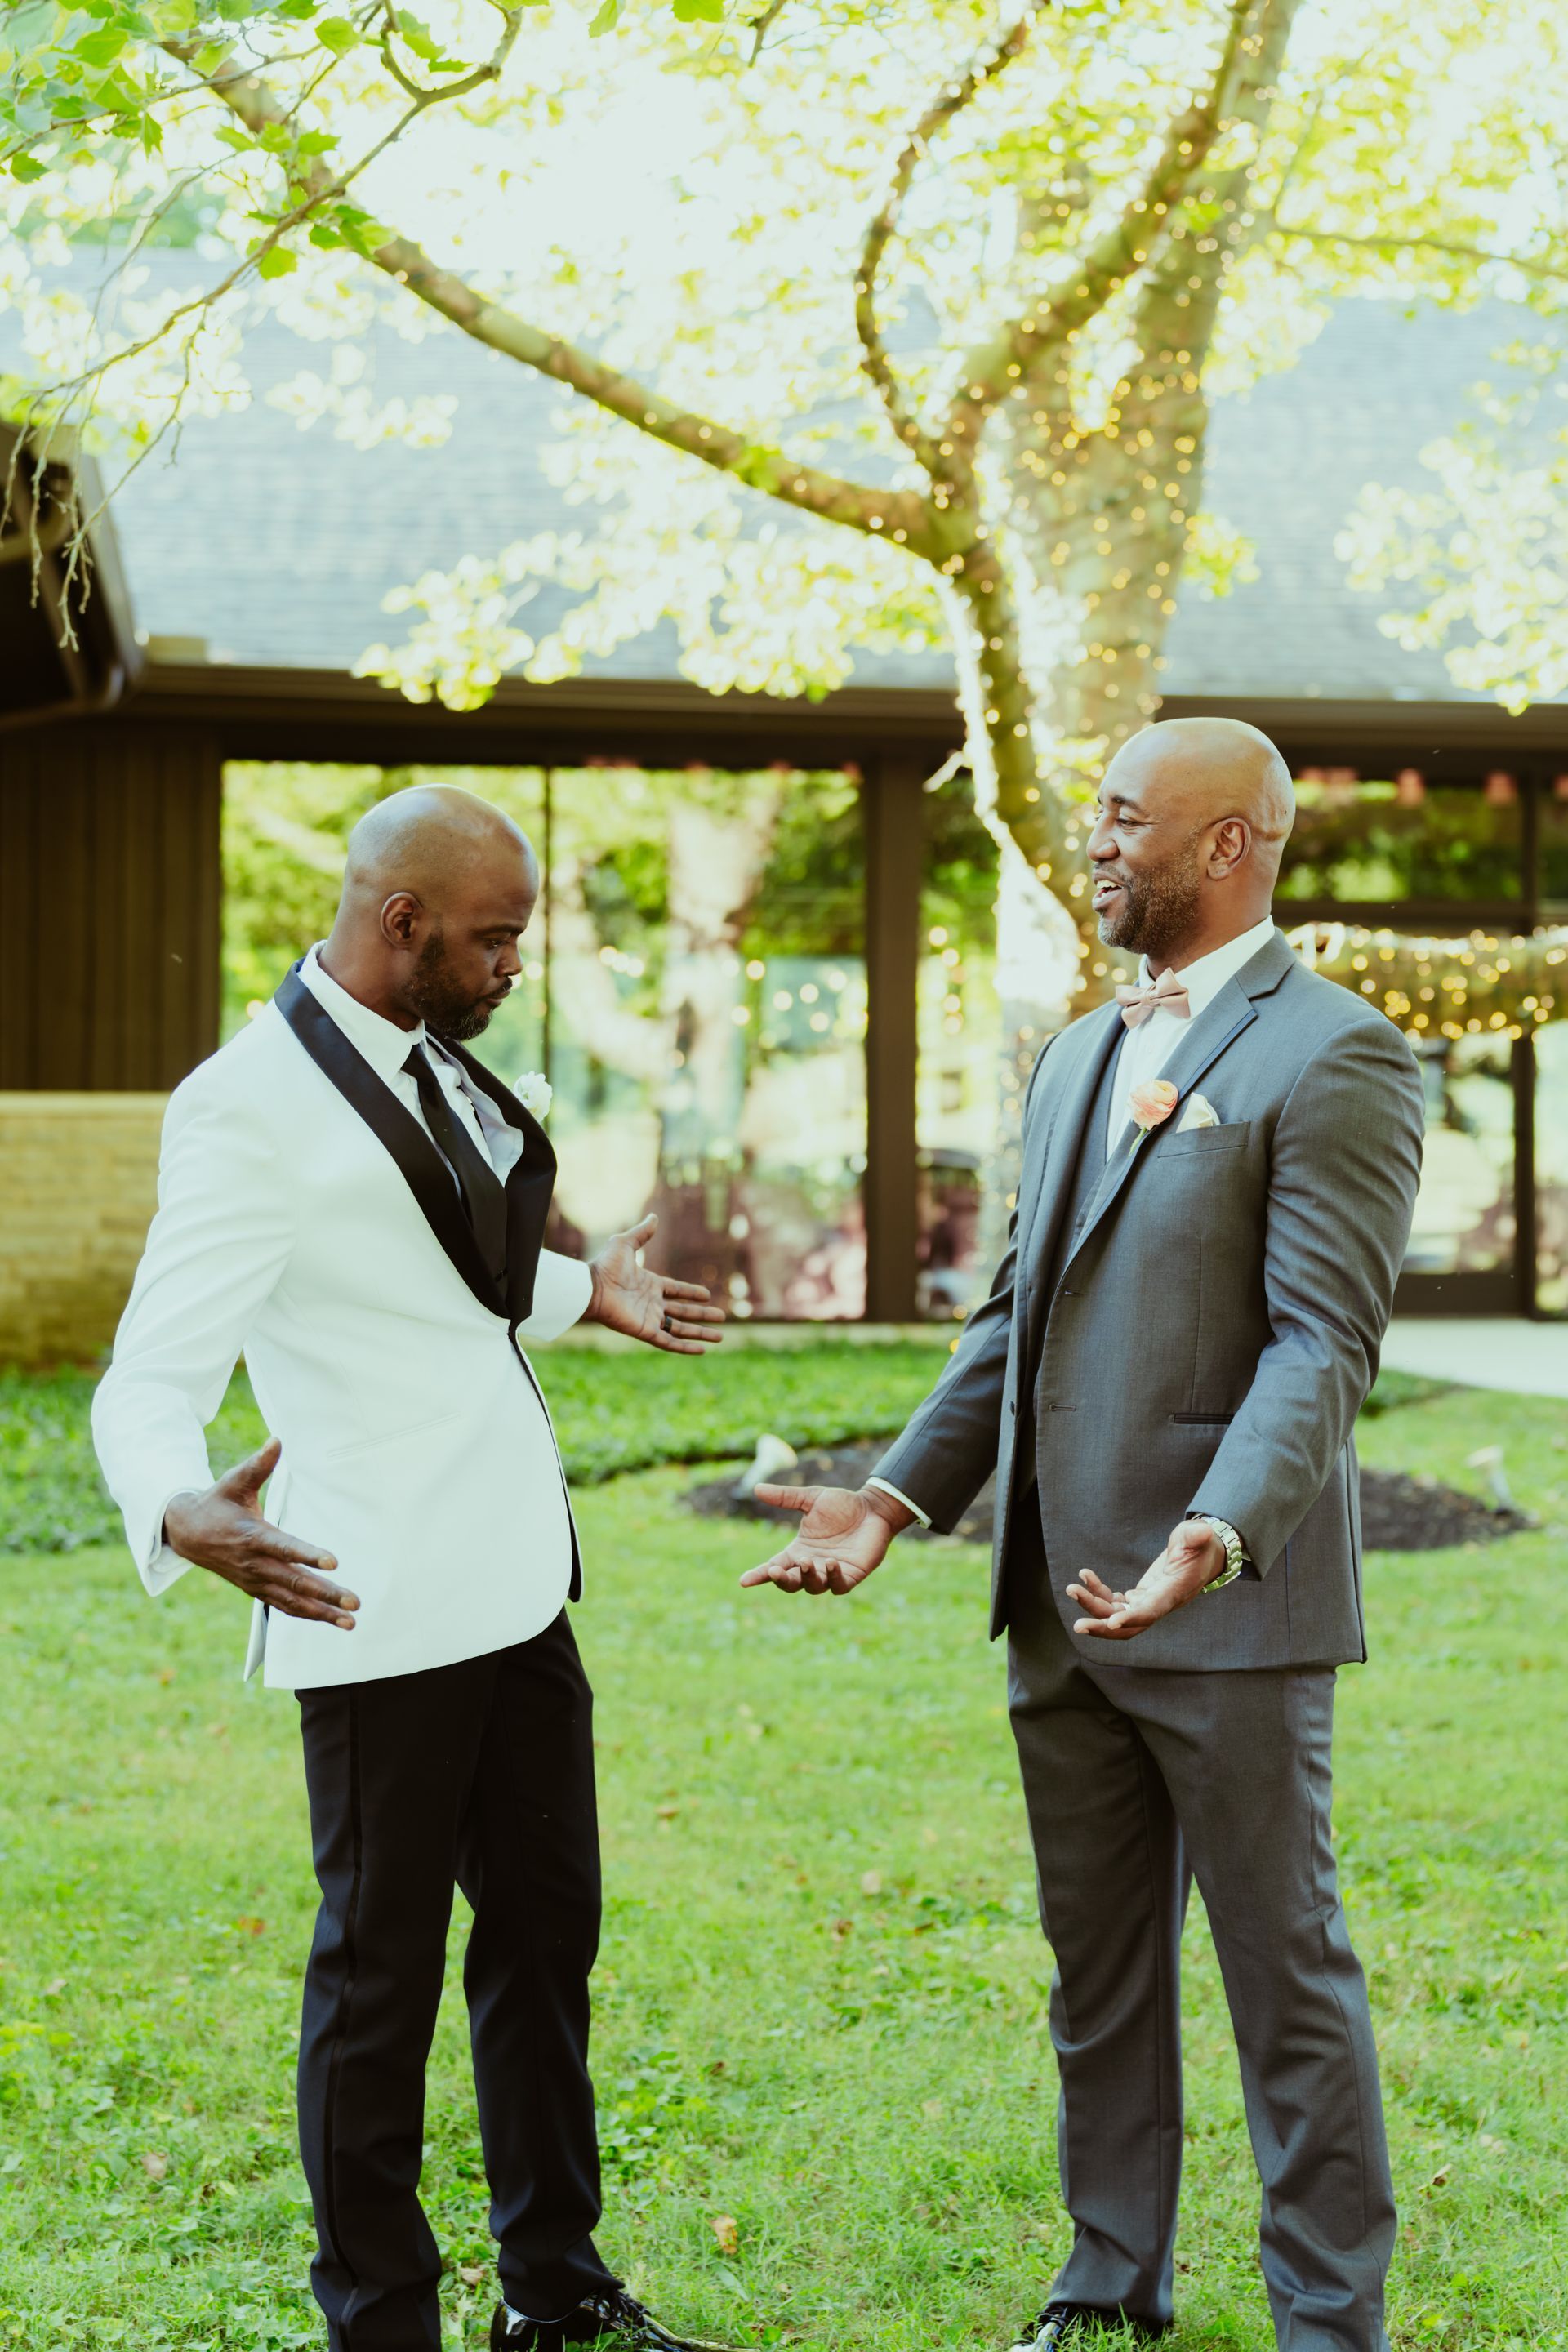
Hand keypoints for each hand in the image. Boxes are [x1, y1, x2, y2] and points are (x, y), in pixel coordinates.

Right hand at [162, 1439, 358, 1630]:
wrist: (187, 1533)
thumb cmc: (217, 1502)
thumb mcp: (234, 1480)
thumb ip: (259, 1465)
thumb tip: (276, 1441)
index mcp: (252, 1536)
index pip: (284, 1548)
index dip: (308, 1555)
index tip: (334, 1562)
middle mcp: (255, 1564)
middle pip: (294, 1582)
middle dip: (326, 1594)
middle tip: (354, 1603)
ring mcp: (255, 1581)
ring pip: (292, 1601)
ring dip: (322, 1613)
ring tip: (350, 1622)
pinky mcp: (256, 1590)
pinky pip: (284, 1606)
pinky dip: (307, 1615)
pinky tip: (331, 1620)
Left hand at [586, 1212, 724, 1353]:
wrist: (592, 1287)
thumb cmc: (606, 1266)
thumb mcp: (626, 1243)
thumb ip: (642, 1233)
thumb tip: (654, 1217)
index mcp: (650, 1284)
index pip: (676, 1290)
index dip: (691, 1293)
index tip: (707, 1295)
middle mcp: (651, 1303)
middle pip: (683, 1311)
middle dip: (702, 1315)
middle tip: (722, 1317)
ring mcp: (649, 1319)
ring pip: (680, 1329)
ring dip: (700, 1333)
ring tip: (721, 1338)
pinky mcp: (645, 1332)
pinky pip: (669, 1342)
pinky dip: (685, 1348)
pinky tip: (701, 1351)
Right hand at [738, 1482, 911, 1595]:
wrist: (873, 1508)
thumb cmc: (842, 1504)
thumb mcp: (811, 1498)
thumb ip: (785, 1497)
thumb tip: (756, 1488)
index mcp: (798, 1550)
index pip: (774, 1567)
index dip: (759, 1575)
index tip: (744, 1581)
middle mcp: (811, 1565)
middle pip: (790, 1582)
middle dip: (781, 1580)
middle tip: (776, 1570)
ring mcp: (830, 1573)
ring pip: (812, 1586)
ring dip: (806, 1577)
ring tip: (806, 1561)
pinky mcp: (850, 1575)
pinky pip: (838, 1585)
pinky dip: (832, 1578)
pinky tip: (830, 1563)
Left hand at [1067, 1519, 1223, 1641]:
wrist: (1203, 1557)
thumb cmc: (1200, 1546)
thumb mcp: (1198, 1537)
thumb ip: (1197, 1536)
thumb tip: (1203, 1532)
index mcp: (1173, 1593)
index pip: (1151, 1611)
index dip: (1131, 1618)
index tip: (1111, 1622)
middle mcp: (1159, 1604)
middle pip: (1129, 1626)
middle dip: (1103, 1627)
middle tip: (1078, 1625)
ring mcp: (1148, 1603)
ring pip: (1117, 1616)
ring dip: (1093, 1607)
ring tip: (1072, 1588)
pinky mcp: (1140, 1597)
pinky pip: (1114, 1602)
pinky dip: (1098, 1593)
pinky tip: (1085, 1577)